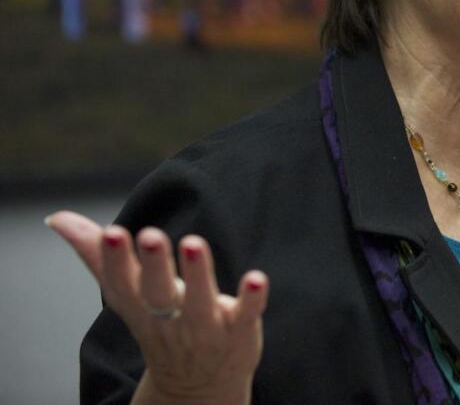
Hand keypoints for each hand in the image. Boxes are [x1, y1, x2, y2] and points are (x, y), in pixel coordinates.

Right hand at [46, 211, 267, 403]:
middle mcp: (169, 317)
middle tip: (151, 235)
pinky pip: (246, 316)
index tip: (112, 233)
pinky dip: (251, 299)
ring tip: (193, 243)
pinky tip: (256, 278)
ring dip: (198, 275)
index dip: (116, 260)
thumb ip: (96, 255)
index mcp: (139, 305)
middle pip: (158, 293)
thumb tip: (57, 218)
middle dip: (153, 265)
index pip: (122, 283)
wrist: (194, 387)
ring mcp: (205, 327)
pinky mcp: (239, 332)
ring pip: (200, 302)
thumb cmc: (159, 326)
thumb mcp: (126, 296)